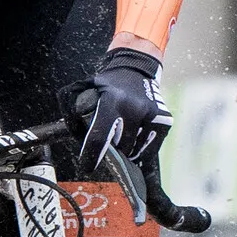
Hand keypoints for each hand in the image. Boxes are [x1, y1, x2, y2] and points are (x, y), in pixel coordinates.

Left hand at [74, 46, 166, 174]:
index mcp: (113, 101)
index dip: (91, 156)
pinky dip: (141, 148)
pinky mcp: (164, 121)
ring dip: (127, 149)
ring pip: (136, 151)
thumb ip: (72, 110)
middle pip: (120, 147)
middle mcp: (135, 109)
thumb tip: (77, 140)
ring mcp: (152, 116)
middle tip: (109, 144)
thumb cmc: (109, 83)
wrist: (138, 69)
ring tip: (123, 138)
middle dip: (112, 150)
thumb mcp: (85, 89)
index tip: (87, 166)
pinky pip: (150, 148)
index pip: (100, 138)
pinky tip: (135, 137)